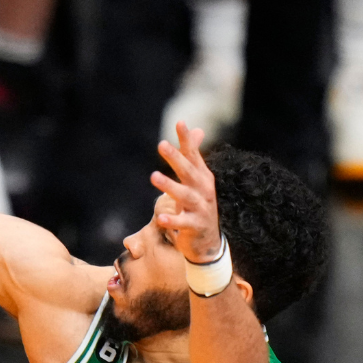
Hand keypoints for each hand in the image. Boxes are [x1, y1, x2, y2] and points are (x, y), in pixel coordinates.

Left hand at [150, 122, 223, 262]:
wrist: (209, 240)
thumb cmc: (199, 205)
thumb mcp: (197, 180)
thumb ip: (193, 156)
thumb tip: (198, 130)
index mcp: (202, 177)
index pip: (194, 155)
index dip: (187, 140)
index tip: (179, 122)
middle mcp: (203, 190)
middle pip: (188, 171)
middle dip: (176, 158)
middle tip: (161, 144)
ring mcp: (200, 208)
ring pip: (184, 195)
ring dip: (169, 186)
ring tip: (154, 176)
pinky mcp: (194, 226)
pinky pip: (182, 223)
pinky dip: (171, 220)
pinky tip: (160, 217)